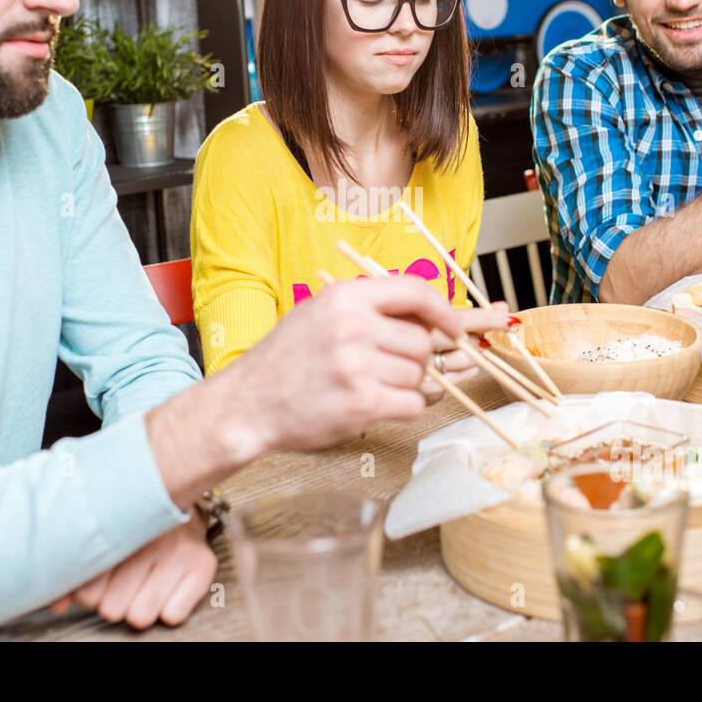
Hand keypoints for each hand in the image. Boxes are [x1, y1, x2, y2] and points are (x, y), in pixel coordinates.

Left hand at [49, 514, 217, 628]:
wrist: (179, 513)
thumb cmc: (134, 535)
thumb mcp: (102, 547)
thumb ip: (76, 574)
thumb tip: (57, 606)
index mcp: (116, 529)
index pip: (87, 590)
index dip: (89, 595)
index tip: (99, 583)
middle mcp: (148, 537)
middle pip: (111, 609)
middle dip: (114, 602)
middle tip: (126, 583)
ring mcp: (178, 550)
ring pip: (140, 616)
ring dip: (139, 608)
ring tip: (145, 587)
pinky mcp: (203, 565)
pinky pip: (173, 616)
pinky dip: (169, 610)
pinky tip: (167, 589)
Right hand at [219, 275, 509, 451]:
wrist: (247, 403)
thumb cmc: (287, 359)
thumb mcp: (322, 313)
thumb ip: (371, 309)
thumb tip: (433, 316)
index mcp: (345, 296)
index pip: (416, 292)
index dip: (443, 311)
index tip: (454, 326)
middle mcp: (353, 326)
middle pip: (422, 342)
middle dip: (415, 359)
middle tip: (387, 369)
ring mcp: (357, 365)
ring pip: (419, 376)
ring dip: (405, 386)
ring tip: (370, 387)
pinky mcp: (362, 403)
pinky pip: (412, 404)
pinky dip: (402, 408)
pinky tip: (373, 405)